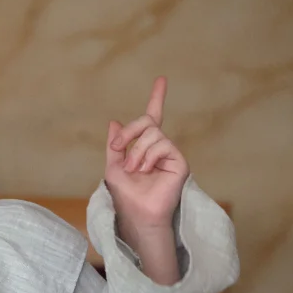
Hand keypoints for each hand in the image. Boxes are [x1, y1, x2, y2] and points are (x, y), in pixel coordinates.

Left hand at [106, 76, 189, 232]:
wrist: (137, 213)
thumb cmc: (126, 194)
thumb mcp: (113, 166)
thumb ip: (115, 145)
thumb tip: (114, 122)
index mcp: (145, 147)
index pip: (153, 117)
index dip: (157, 98)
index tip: (161, 79)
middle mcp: (160, 147)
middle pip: (147, 122)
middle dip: (129, 132)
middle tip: (118, 148)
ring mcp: (171, 154)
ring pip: (152, 134)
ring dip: (136, 151)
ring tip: (133, 170)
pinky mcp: (179, 162)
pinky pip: (162, 145)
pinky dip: (148, 156)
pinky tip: (145, 170)